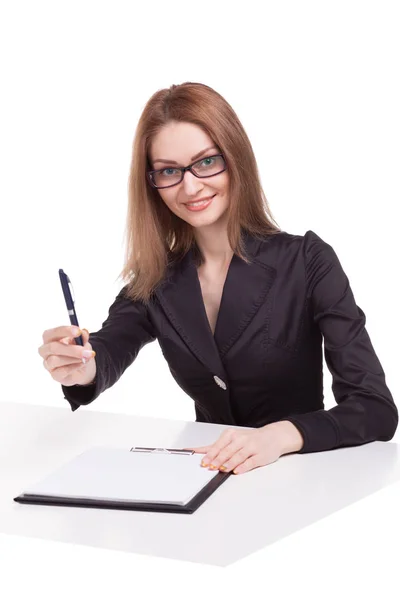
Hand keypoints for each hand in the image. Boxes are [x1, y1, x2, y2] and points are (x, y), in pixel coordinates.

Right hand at [38, 326, 96, 386]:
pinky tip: (82, 364)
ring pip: (55, 360)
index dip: (65, 331)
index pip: (52, 333)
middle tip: (86, 351)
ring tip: (86, 358)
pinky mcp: (54, 375)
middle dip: (71, 349)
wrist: (82, 368)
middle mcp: (45, 350)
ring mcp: (48, 364)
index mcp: (50, 338)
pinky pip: (62, 371)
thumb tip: (84, 332)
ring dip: (74, 358)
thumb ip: (82, 337)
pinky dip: (74, 367)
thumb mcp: (82, 342)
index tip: (79, 331)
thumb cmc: (77, 351)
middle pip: (52, 347)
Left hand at [187, 421, 303, 474]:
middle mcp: (241, 439)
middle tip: (210, 467)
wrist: (273, 436)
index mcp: (232, 434)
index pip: (218, 445)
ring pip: (238, 456)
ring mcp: (251, 447)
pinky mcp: (260, 456)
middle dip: (217, 459)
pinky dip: (243, 467)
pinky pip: (250, 462)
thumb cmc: (250, 439)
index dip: (210, 454)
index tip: (202, 462)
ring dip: (229, 463)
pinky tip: (237, 471)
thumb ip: (217, 447)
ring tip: (222, 469)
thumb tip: (199, 452)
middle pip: (227, 451)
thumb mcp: (232, 439)